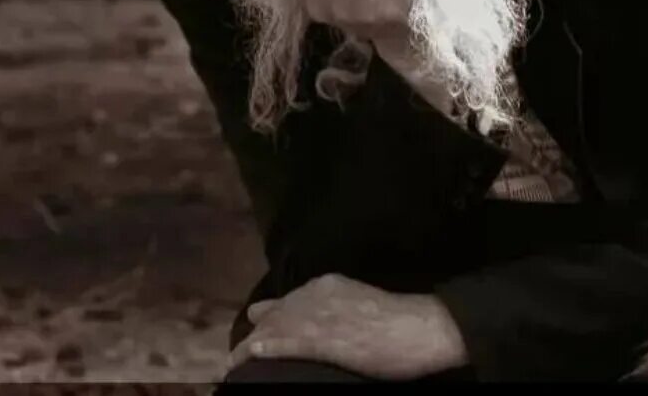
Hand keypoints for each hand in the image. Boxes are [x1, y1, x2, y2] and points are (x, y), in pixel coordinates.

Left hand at [228, 273, 467, 379]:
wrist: (415, 327)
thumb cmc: (401, 321)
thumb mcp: (364, 304)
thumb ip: (341, 309)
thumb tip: (334, 327)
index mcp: (329, 284)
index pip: (290, 298)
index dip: (274, 315)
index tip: (262, 327)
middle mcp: (313, 294)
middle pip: (275, 312)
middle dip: (258, 331)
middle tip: (239, 352)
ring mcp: (313, 315)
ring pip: (271, 328)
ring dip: (250, 347)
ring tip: (232, 363)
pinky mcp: (316, 338)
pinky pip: (279, 343)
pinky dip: (258, 350)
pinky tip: (243, 357)